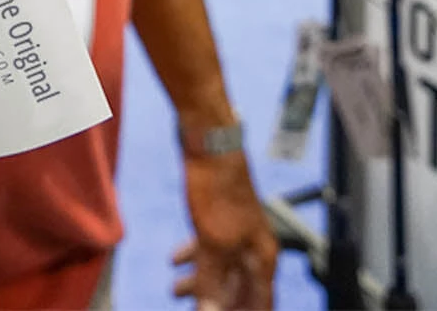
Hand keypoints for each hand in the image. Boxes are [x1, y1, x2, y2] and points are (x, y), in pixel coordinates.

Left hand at [171, 152, 277, 308]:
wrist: (210, 142)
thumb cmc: (219, 189)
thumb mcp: (212, 243)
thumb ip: (212, 282)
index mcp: (262, 257)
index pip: (260, 303)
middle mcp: (254, 245)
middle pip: (239, 289)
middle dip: (217, 303)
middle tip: (193, 310)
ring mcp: (237, 229)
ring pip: (221, 266)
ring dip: (200, 282)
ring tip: (174, 292)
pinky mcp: (220, 214)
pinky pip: (210, 246)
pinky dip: (194, 257)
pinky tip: (174, 260)